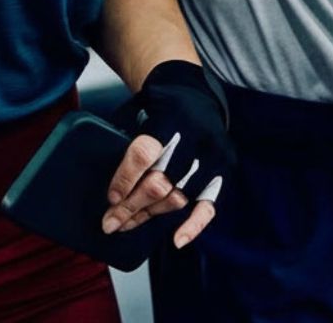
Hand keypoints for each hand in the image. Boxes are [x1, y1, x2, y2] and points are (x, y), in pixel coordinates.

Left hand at [102, 60, 234, 249]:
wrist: (195, 93)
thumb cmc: (161, 105)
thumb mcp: (143, 108)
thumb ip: (129, 140)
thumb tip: (110, 185)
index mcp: (171, 115)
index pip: (145, 153)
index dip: (126, 178)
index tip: (111, 196)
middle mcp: (195, 136)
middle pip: (160, 182)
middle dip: (131, 206)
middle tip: (110, 222)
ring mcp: (212, 155)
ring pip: (177, 198)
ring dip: (149, 216)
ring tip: (127, 224)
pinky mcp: (223, 170)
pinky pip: (209, 205)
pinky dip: (193, 226)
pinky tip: (177, 240)